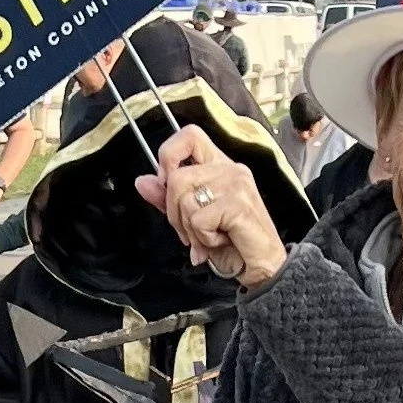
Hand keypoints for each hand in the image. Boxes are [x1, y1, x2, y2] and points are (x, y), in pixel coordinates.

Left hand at [135, 126, 286, 285]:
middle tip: (191, 231)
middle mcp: (230, 169)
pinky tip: (221, 241)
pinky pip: (199, 219)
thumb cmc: (232, 243)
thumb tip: (142, 181)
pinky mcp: (239, 204)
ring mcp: (237, 184)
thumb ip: (167, 199)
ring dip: (190, 229)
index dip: (169, 154)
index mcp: (219, 166)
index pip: (190, 135)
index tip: (166, 183)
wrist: (260, 267)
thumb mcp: (192, 220)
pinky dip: (203, 239)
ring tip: (209, 237)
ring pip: (185, 200)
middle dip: (174, 212)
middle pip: (177, 177)